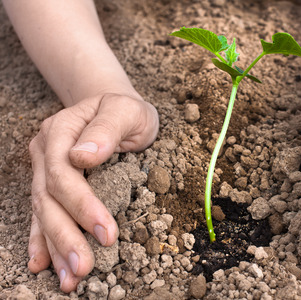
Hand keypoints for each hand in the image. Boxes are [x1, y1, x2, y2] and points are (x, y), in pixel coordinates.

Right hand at [28, 93, 158, 291]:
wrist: (115, 108)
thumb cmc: (125, 111)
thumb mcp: (126, 110)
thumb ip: (107, 128)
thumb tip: (82, 156)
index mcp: (61, 130)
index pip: (64, 172)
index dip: (82, 206)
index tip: (106, 234)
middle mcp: (46, 151)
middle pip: (49, 198)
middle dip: (66, 236)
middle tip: (84, 268)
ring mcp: (45, 168)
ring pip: (44, 212)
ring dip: (55, 247)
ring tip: (69, 279)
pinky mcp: (52, 183)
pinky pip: (42, 214)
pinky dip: (42, 240)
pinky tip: (43, 263)